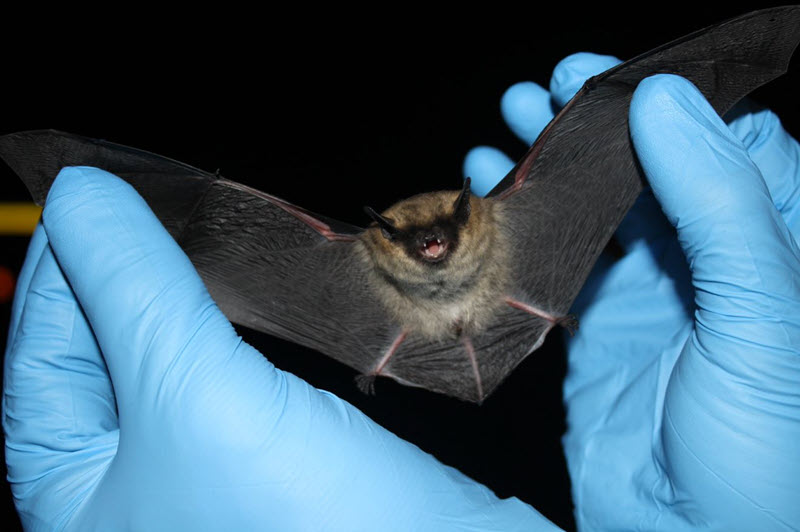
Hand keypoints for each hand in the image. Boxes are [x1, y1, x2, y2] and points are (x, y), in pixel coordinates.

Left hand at [3, 167, 558, 529]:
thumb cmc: (313, 524)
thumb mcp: (198, 396)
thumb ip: (135, 291)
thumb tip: (81, 195)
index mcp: (78, 502)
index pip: (38, 367)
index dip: (61, 272)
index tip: (88, 196)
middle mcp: (134, 493)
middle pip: (103, 361)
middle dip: (122, 279)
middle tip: (143, 200)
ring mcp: (206, 475)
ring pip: (170, 362)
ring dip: (178, 295)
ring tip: (190, 227)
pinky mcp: (271, 458)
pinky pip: (229, 374)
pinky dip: (229, 324)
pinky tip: (243, 287)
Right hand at [465, 53, 799, 529]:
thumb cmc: (765, 452)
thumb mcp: (766, 318)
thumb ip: (721, 207)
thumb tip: (666, 101)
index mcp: (774, 244)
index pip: (727, 142)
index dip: (668, 101)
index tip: (608, 78)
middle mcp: (711, 260)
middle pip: (651, 165)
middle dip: (597, 124)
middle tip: (546, 92)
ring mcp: (649, 292)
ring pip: (599, 205)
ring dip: (554, 166)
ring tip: (508, 127)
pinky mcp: (597, 327)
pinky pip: (558, 260)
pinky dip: (525, 226)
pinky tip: (490, 197)